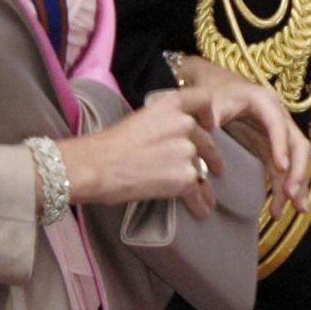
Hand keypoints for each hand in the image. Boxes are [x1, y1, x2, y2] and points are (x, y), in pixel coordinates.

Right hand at [57, 90, 220, 218]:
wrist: (98, 166)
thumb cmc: (108, 145)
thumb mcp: (139, 120)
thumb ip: (162, 124)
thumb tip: (169, 141)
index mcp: (171, 105)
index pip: (203, 99)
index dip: (208, 114)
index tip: (208, 126)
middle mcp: (184, 124)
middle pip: (206, 141)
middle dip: (211, 157)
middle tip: (213, 168)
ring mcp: (187, 151)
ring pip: (202, 170)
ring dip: (204, 184)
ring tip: (205, 196)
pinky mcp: (185, 178)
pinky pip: (198, 192)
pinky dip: (199, 203)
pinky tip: (201, 210)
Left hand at [162, 54, 310, 214]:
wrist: (209, 84)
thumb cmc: (210, 92)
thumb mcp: (208, 105)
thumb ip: (208, 124)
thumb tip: (204, 153)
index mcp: (264, 102)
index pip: (278, 125)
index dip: (281, 146)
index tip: (280, 168)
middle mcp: (277, 117)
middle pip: (297, 145)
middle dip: (298, 171)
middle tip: (291, 194)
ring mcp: (277, 133)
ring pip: (295, 160)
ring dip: (297, 184)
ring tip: (296, 209)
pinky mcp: (270, 147)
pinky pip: (281, 169)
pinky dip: (283, 187)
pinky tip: (279, 208)